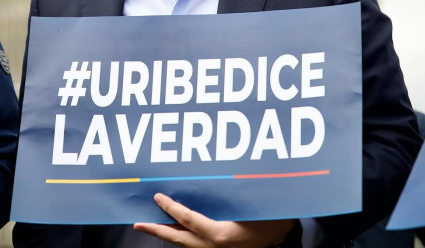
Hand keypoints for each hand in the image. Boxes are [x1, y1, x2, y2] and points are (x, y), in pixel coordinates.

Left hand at [134, 193, 296, 247]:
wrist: (286, 234)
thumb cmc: (271, 215)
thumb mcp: (247, 202)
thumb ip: (224, 196)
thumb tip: (201, 182)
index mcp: (220, 235)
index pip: (187, 220)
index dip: (170, 208)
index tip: (157, 197)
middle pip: (178, 239)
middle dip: (156, 231)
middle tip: (137, 224)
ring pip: (185, 244)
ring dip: (168, 233)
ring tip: (153, 224)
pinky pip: (195, 244)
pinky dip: (183, 236)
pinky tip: (178, 227)